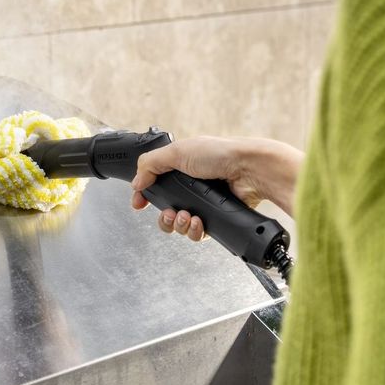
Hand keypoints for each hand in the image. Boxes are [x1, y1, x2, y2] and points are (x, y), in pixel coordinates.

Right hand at [130, 136, 302, 240]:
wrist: (248, 171)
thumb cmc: (220, 155)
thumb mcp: (177, 152)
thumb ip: (150, 165)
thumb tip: (136, 182)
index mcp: (180, 168)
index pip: (155, 185)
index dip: (145, 196)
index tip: (138, 203)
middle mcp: (191, 186)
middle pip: (165, 210)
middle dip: (164, 217)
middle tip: (169, 213)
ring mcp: (203, 203)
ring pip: (179, 224)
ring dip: (178, 224)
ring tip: (185, 216)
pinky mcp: (214, 216)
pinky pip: (196, 232)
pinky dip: (193, 230)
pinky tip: (197, 222)